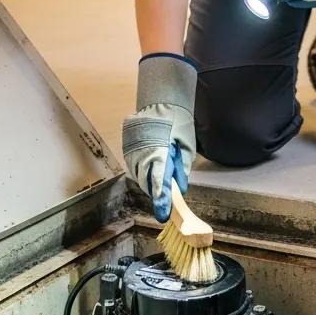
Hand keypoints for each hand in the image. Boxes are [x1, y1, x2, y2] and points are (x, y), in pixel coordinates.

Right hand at [121, 53, 196, 220]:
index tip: (163, 215)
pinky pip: (136, 167)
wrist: (161, 100)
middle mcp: (143, 153)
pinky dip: (144, 173)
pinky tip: (152, 172)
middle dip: (157, 194)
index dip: (162, 200)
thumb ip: (182, 167)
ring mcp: (133, 150)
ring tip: (161, 184)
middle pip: (147, 183)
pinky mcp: (129, 149)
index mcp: (159, 152)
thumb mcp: (186, 145)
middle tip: (167, 203)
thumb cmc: (177, 121)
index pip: (159, 182)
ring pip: (140, 176)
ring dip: (150, 183)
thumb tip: (180, 187)